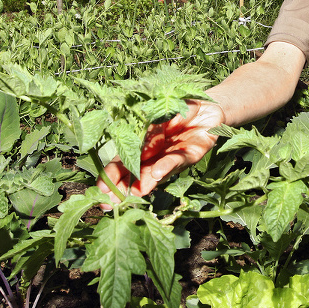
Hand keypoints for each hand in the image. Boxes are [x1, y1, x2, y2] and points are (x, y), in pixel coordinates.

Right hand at [98, 99, 224, 203]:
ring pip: (156, 172)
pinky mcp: (192, 154)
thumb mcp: (158, 113)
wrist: (206, 105)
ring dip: (144, 183)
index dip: (113, 174)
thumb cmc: (178, 108)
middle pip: (138, 173)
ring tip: (132, 193)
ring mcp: (173, 156)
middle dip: (124, 187)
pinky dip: (167, 167)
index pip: (124, 162)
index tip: (102, 188)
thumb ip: (149, 128)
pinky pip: (178, 161)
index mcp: (144, 145)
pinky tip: (157, 174)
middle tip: (111, 202)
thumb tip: (139, 145)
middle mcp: (157, 155)